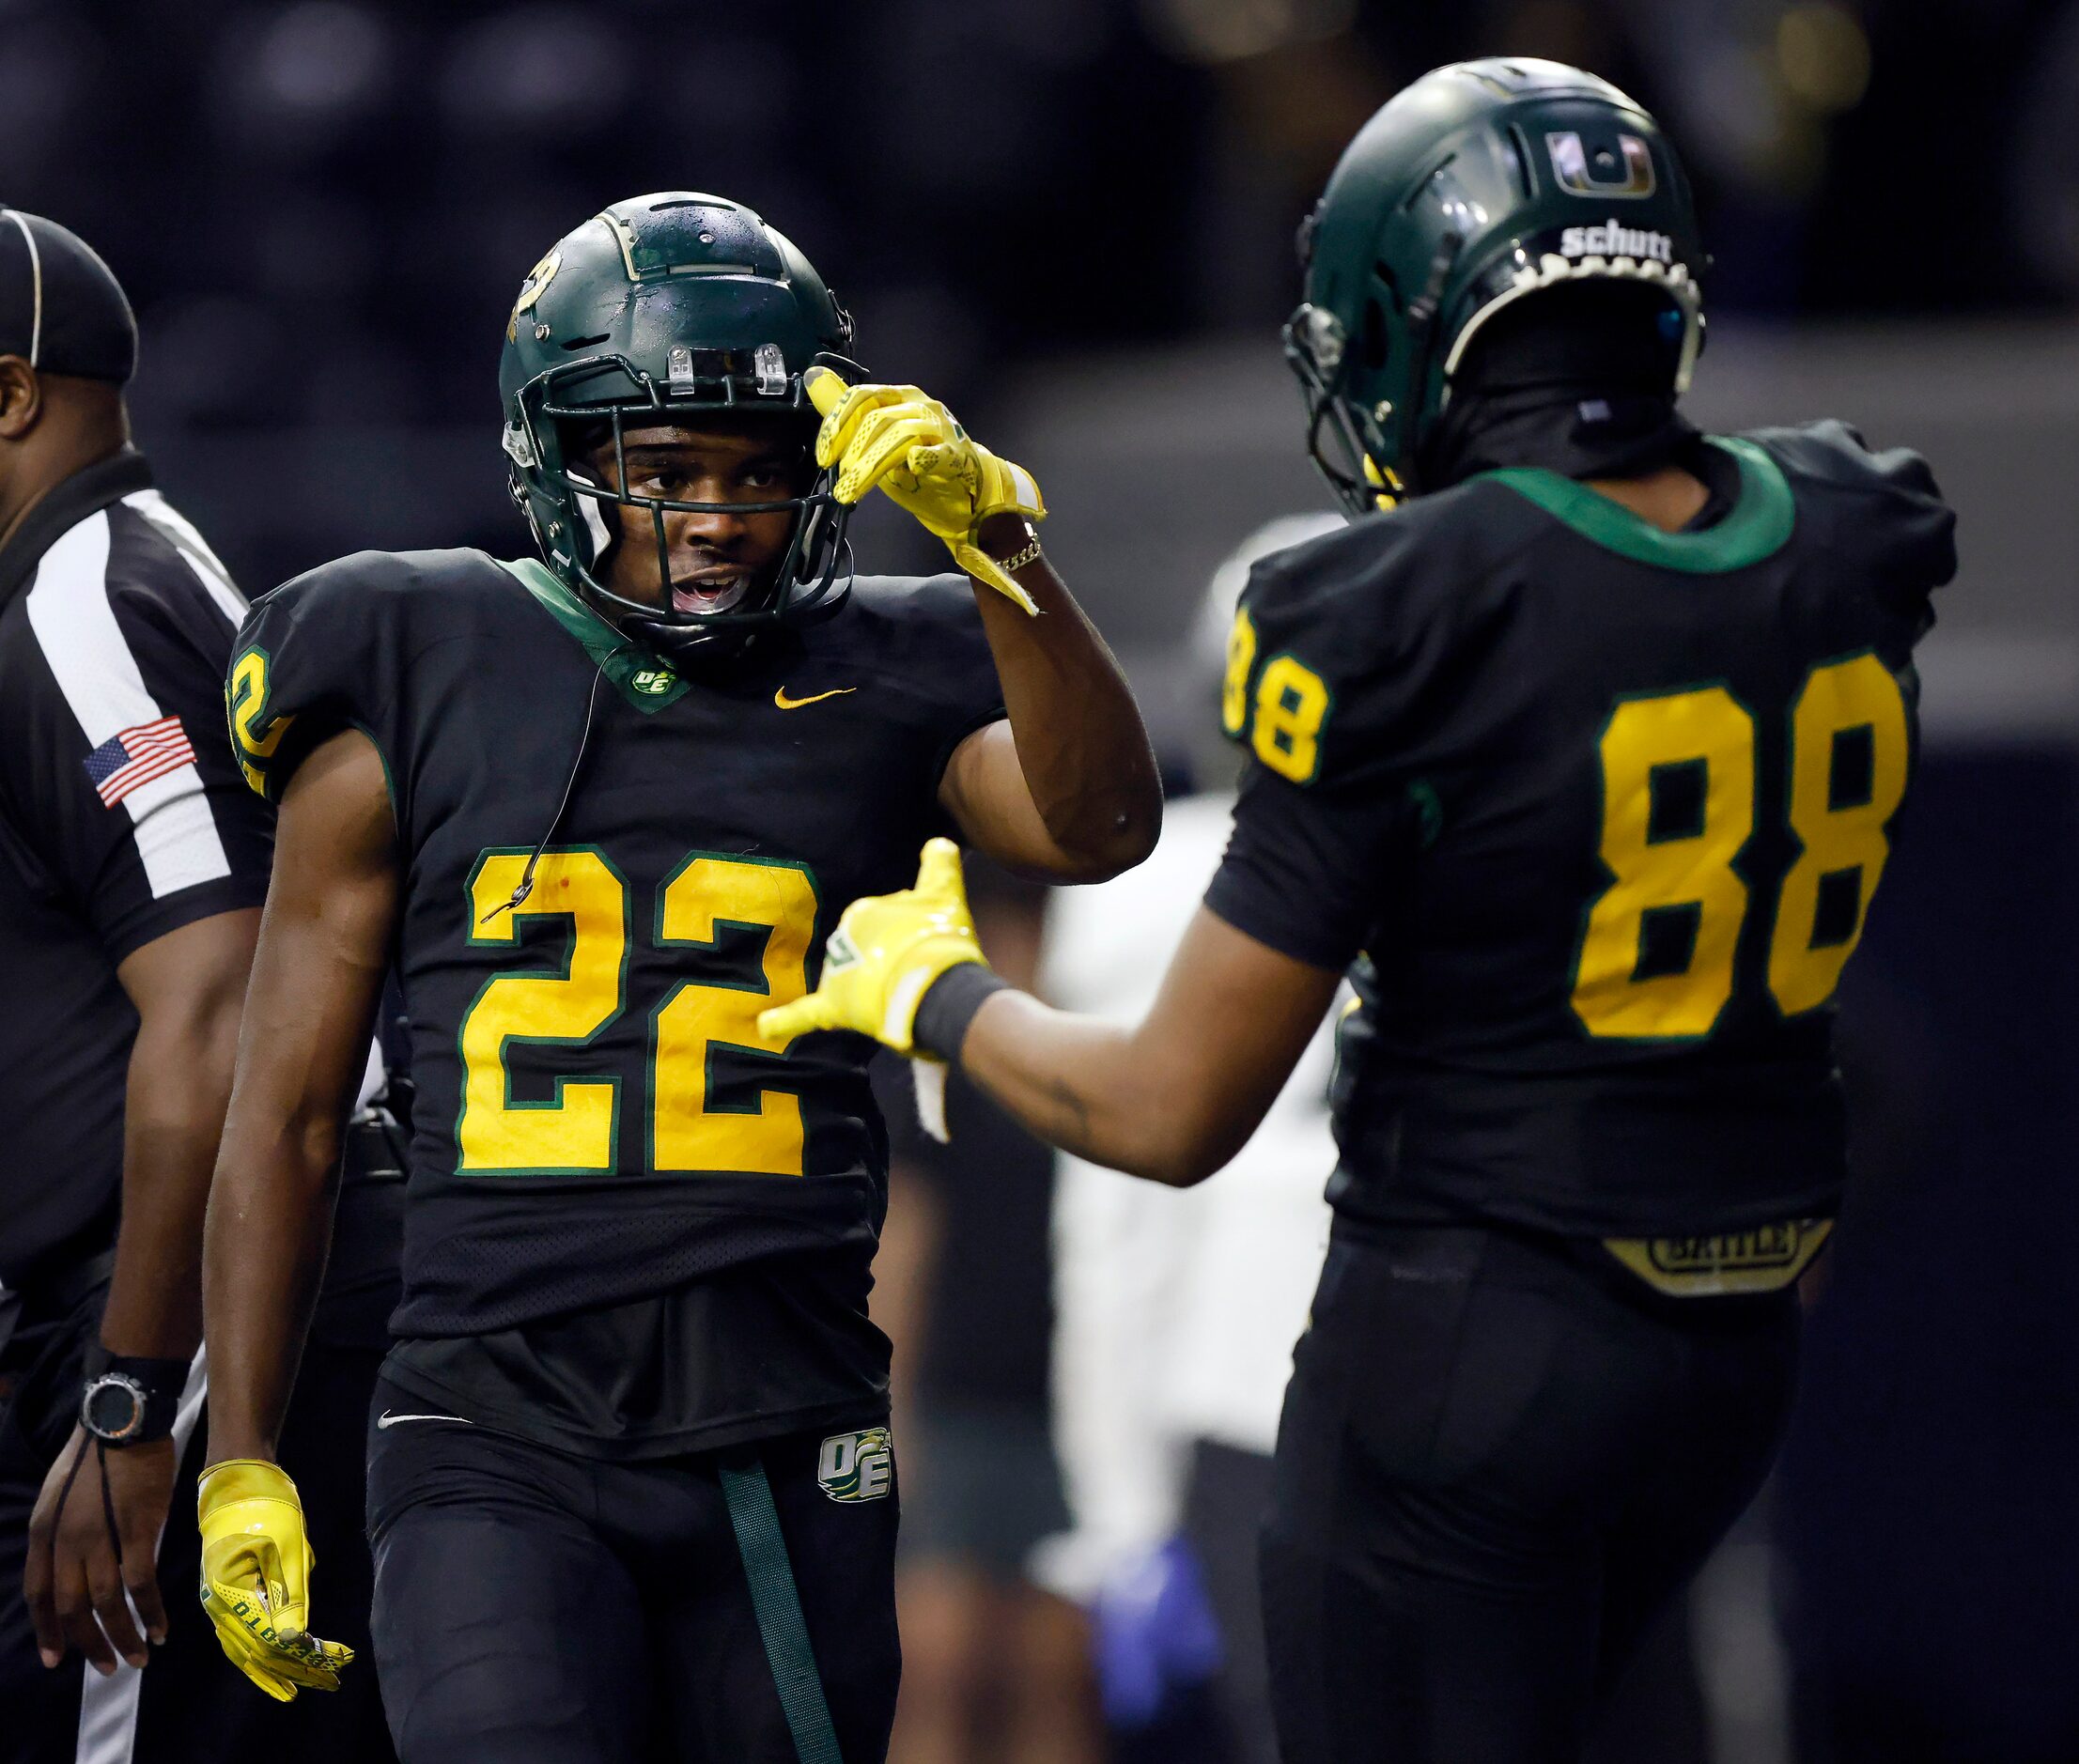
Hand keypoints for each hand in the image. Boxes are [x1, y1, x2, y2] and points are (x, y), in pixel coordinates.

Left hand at [24, 1427, 174, 1673]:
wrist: (122, 1422)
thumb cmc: (96, 1453)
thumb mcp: (61, 1496)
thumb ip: (66, 1533)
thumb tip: (82, 1565)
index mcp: (43, 1533)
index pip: (39, 1594)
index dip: (47, 1630)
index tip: (56, 1659)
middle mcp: (66, 1542)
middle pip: (71, 1606)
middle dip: (87, 1643)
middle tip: (105, 1667)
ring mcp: (101, 1537)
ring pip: (105, 1603)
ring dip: (121, 1636)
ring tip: (137, 1658)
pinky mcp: (137, 1531)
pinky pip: (140, 1584)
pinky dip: (150, 1611)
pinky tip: (160, 1627)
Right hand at [196, 1459, 353, 1701]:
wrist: (238, 1482)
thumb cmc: (267, 1506)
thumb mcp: (287, 1545)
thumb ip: (291, 1594)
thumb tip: (296, 1639)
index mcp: (229, 1591)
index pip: (271, 1637)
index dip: (304, 1654)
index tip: (338, 1660)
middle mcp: (216, 1604)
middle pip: (257, 1651)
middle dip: (296, 1668)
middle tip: (331, 1681)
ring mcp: (216, 1603)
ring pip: (243, 1650)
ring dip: (276, 1669)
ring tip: (303, 1686)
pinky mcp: (222, 1597)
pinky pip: (237, 1637)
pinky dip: (257, 1655)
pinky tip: (275, 1665)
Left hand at [758, 839, 988, 1052]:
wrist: (931, 981)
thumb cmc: (939, 937)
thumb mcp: (946, 894)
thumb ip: (940, 865)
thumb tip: (940, 842)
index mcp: (866, 909)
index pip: (886, 920)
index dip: (910, 935)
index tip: (929, 943)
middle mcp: (844, 935)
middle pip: (867, 951)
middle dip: (889, 961)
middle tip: (920, 974)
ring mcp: (837, 972)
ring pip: (850, 979)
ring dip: (870, 987)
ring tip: (902, 997)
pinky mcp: (834, 1006)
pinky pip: (804, 1014)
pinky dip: (785, 1022)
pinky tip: (765, 1027)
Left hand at [804, 368, 1045, 613]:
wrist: (962, 487)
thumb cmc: (914, 460)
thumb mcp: (872, 437)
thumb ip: (846, 411)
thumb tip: (813, 375)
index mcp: (897, 396)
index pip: (861, 397)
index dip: (837, 426)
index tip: (823, 458)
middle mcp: (919, 404)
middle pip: (878, 419)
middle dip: (854, 453)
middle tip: (842, 484)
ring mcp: (940, 428)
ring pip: (901, 436)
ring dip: (873, 465)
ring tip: (855, 491)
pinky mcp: (958, 455)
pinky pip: (940, 452)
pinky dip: (925, 457)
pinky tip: (912, 467)